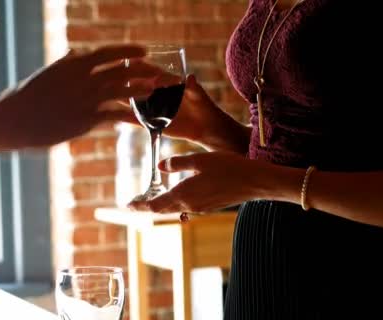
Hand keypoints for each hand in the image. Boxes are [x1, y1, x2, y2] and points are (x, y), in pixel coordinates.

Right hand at [0, 45, 160, 147]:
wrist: (11, 121)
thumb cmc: (24, 99)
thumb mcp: (46, 75)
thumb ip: (64, 64)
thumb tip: (75, 54)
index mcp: (72, 64)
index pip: (107, 53)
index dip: (128, 52)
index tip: (144, 51)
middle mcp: (81, 78)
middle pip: (121, 70)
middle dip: (143, 70)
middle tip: (160, 73)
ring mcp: (84, 98)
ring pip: (122, 90)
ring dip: (141, 90)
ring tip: (156, 91)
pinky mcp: (84, 119)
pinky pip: (114, 116)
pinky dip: (130, 117)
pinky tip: (140, 120)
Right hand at [117, 74, 242, 148]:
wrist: (207, 130)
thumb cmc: (206, 108)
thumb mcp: (200, 97)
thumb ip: (194, 88)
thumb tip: (190, 77)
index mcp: (169, 83)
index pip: (151, 73)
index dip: (140, 68)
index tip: (128, 63)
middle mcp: (158, 94)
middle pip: (138, 86)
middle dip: (124, 82)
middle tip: (109, 78)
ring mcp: (154, 109)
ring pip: (134, 102)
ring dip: (121, 99)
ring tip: (105, 95)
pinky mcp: (153, 124)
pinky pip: (137, 121)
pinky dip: (126, 118)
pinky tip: (114, 117)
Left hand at [127, 152, 269, 212]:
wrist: (255, 182)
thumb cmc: (228, 167)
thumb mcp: (199, 160)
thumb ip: (177, 163)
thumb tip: (160, 167)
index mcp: (184, 194)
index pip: (155, 204)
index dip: (140, 205)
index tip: (127, 205)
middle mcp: (190, 205)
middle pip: (162, 209)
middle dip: (147, 206)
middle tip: (134, 203)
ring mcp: (201, 207)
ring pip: (174, 208)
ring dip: (161, 205)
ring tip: (150, 199)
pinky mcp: (210, 206)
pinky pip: (186, 206)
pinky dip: (175, 202)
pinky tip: (174, 195)